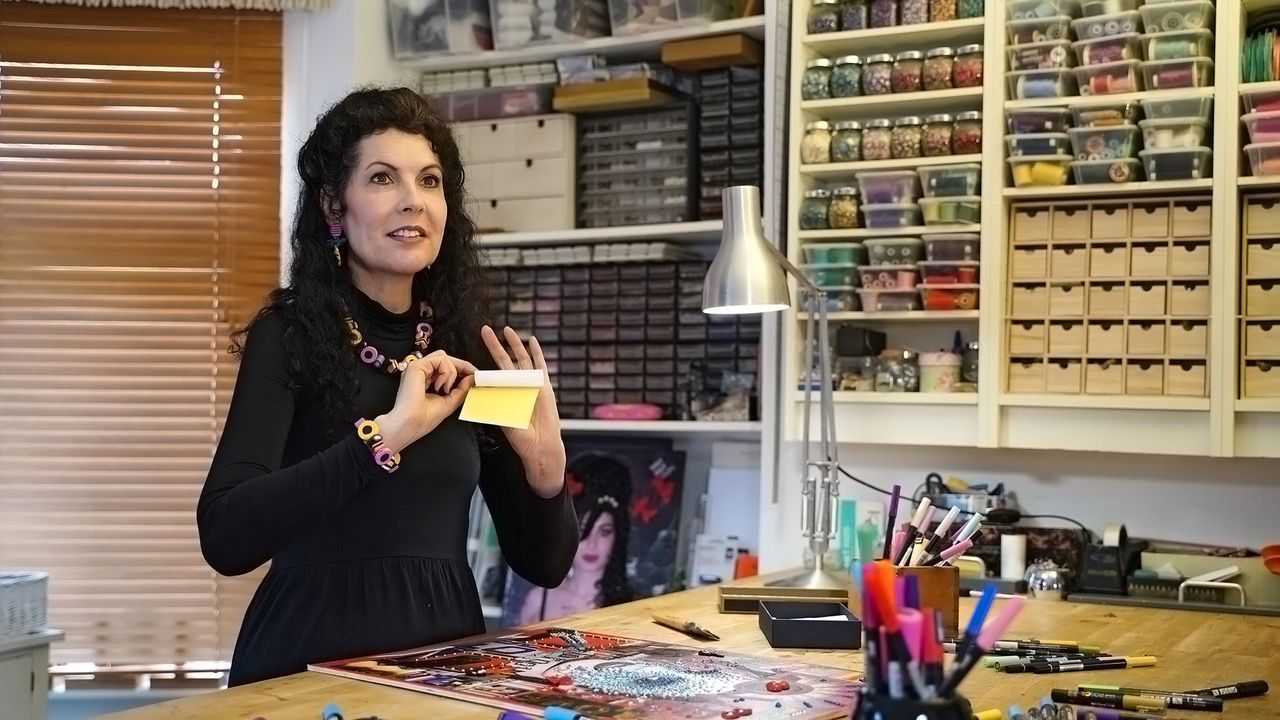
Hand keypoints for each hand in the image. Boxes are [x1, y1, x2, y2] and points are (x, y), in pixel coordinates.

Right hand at [375, 350, 475, 452]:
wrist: (408, 426)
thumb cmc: (422, 419)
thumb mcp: (449, 402)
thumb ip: (461, 389)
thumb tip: (472, 377)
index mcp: (424, 380)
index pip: (444, 367)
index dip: (461, 368)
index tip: (474, 375)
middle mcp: (419, 372)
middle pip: (444, 358)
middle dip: (461, 366)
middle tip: (472, 375)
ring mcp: (416, 368)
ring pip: (443, 357)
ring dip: (451, 372)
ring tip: (446, 389)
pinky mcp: (416, 366)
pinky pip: (440, 359)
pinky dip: (446, 372)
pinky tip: (441, 387)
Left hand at [481, 325, 564, 497]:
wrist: (540, 445)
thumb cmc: (520, 435)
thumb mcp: (501, 417)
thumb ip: (491, 402)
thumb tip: (477, 388)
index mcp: (505, 393)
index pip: (493, 372)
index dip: (483, 363)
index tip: (474, 355)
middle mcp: (517, 385)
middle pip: (505, 360)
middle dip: (496, 345)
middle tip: (485, 330)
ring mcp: (531, 384)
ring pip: (522, 359)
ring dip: (515, 344)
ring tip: (507, 330)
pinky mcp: (544, 385)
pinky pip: (540, 366)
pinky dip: (536, 353)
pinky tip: (532, 341)